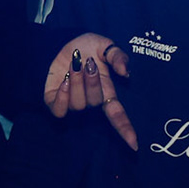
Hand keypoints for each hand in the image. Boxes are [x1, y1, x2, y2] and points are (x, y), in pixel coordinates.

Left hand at [44, 33, 135, 148]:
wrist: (63, 42)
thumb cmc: (87, 47)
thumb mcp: (105, 46)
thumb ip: (117, 56)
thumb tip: (125, 72)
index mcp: (106, 92)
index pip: (117, 115)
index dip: (125, 129)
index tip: (134, 144)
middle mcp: (90, 101)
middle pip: (95, 103)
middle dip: (92, 82)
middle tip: (89, 63)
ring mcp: (72, 103)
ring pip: (78, 104)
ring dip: (77, 83)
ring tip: (74, 65)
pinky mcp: (55, 102)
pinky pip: (59, 110)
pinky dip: (62, 98)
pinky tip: (64, 82)